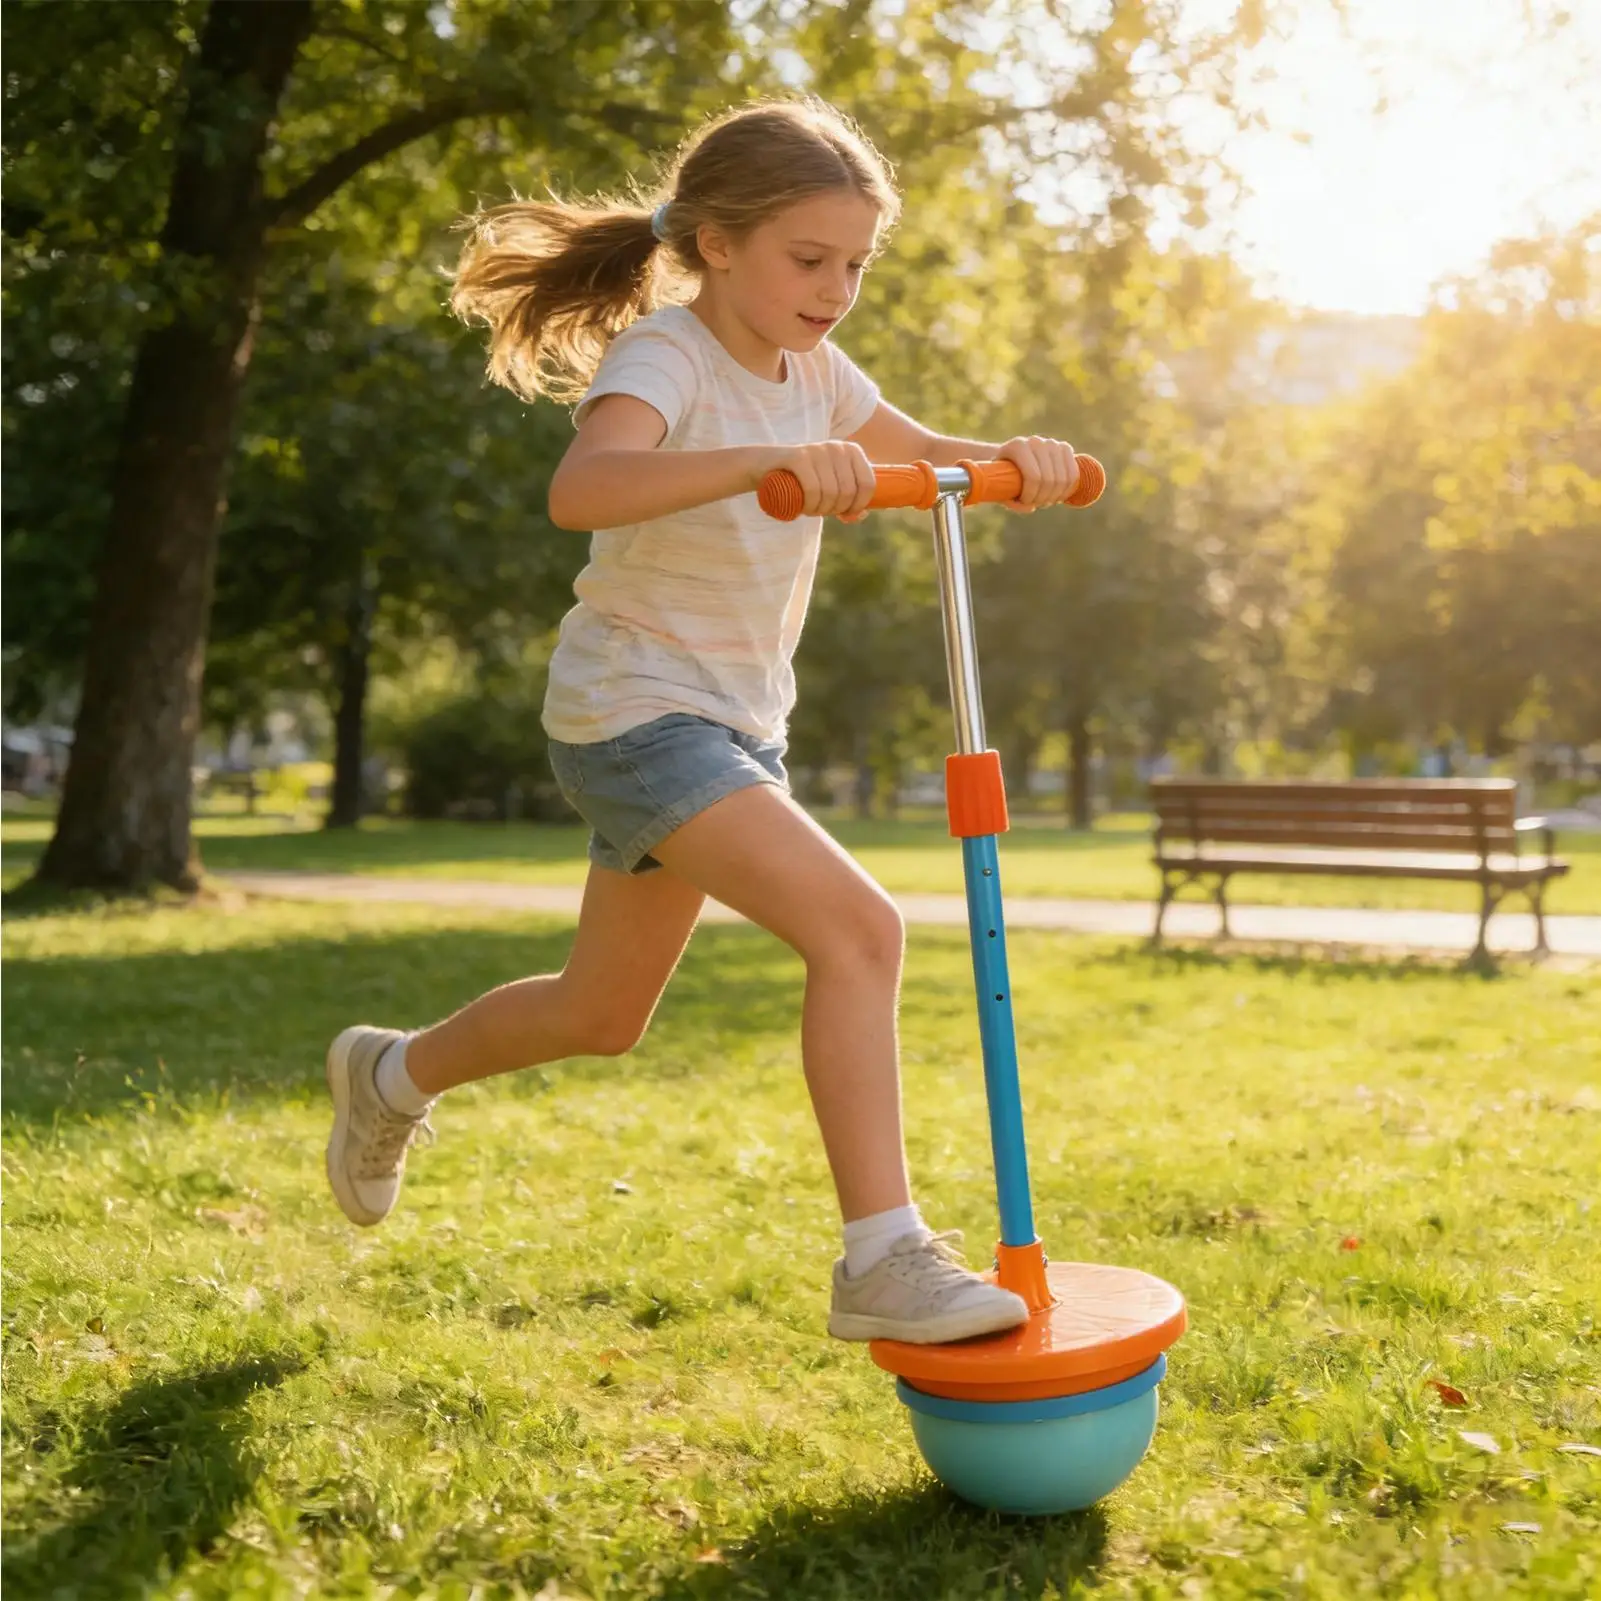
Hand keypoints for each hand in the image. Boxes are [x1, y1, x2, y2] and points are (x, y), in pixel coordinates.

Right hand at [757, 440, 876, 522]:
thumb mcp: (830, 489)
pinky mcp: (798, 457)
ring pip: (831, 493)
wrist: (764, 466)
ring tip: (810, 510)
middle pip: (848, 492)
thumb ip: (850, 502)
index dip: (858, 506)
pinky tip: (803, 508)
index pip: (867, 484)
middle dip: (835, 510)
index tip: (844, 514)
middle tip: (820, 512)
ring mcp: (817, 450)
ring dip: (820, 510)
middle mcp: (837, 447)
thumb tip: (863, 514)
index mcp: (852, 451)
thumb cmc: (802, 480)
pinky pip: (813, 489)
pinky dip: (810, 505)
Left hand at [997, 435, 1079, 512]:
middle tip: (1037, 503)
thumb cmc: (1002, 475)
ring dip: (1056, 496)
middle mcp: (1036, 442)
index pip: (1033, 476)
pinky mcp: (1064, 448)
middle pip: (1049, 479)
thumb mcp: (999, 488)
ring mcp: (1052, 443)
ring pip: (1063, 479)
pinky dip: (1068, 489)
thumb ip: (1011, 501)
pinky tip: (1059, 496)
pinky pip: (1073, 474)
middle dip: (1044, 498)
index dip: (1031, 495)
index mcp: (1018, 447)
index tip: (1026, 502)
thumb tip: (1031, 508)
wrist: (1012, 457)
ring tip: (1046, 501)